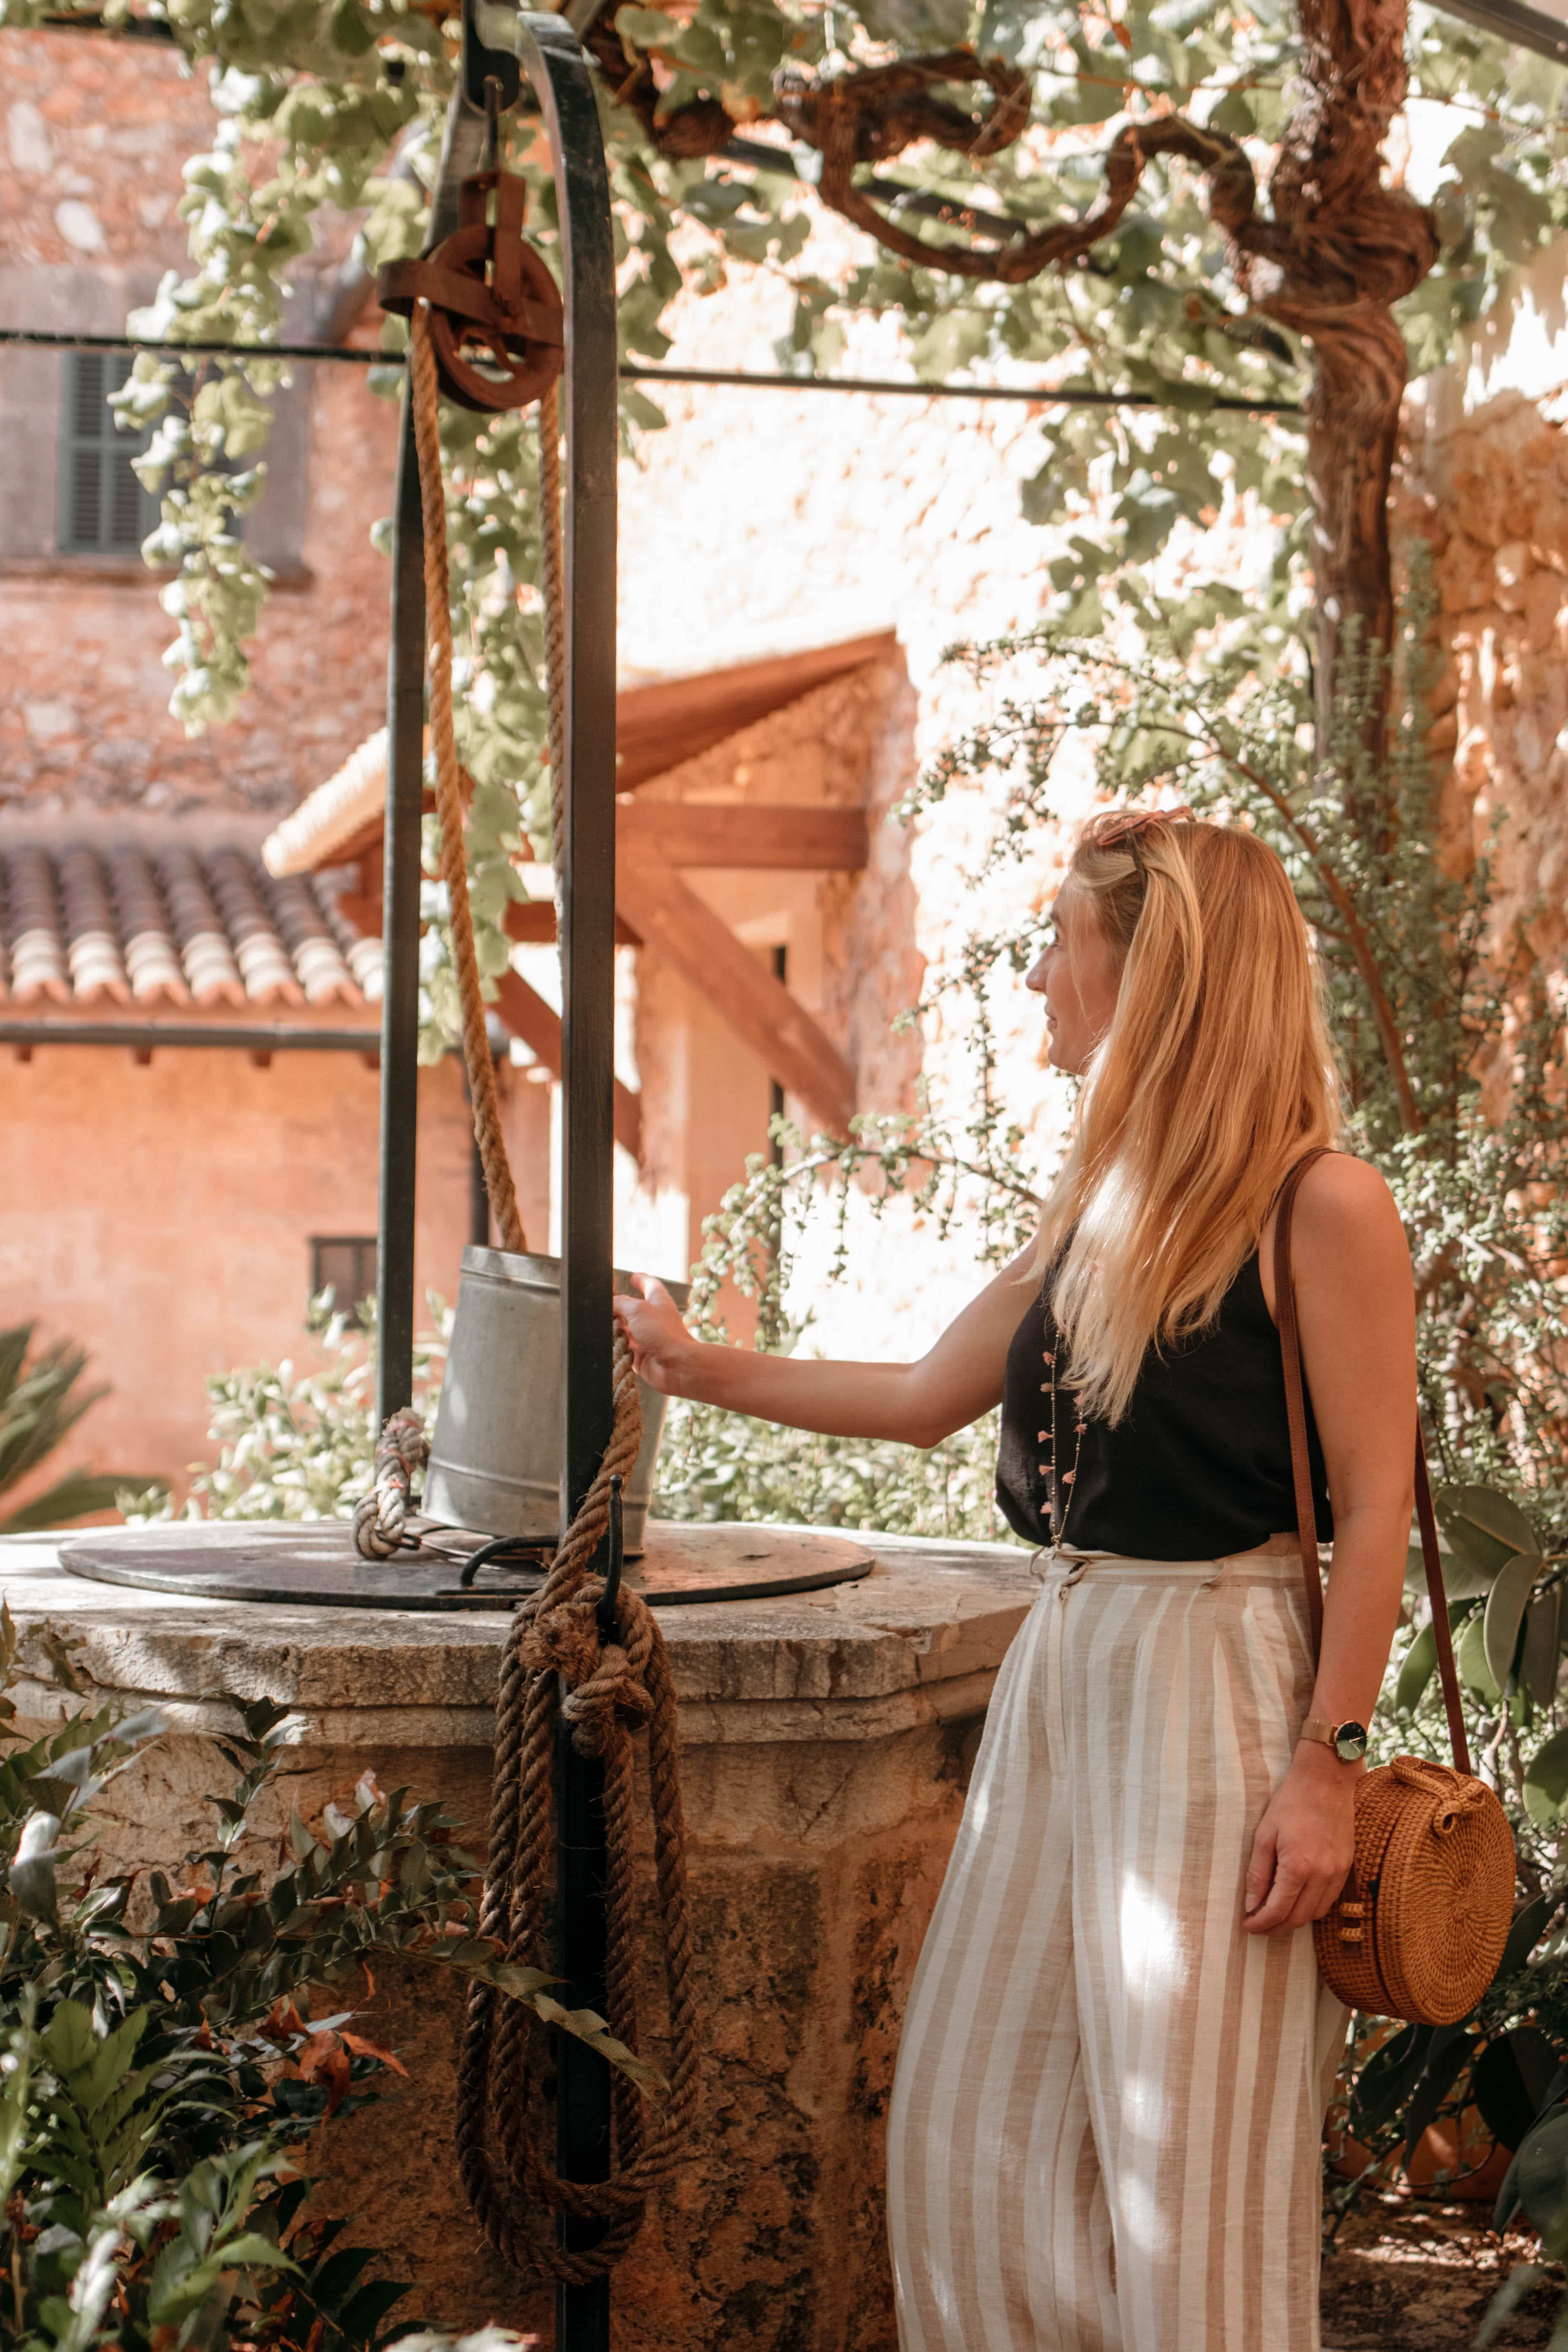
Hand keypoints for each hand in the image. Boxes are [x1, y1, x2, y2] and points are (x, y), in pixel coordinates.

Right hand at [613, 1275, 693, 1395]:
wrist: (677, 1365)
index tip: (634, 1276)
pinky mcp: (642, 1357)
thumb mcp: (638, 1309)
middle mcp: (654, 1320)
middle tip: (606, 1306)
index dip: (642, 1279)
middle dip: (620, 1308)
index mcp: (659, 1302)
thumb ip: (620, 1303)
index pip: (650, 1286)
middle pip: (635, 1310)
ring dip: (616, 1330)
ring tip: (602, 1327)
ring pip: (628, 1331)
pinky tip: (606, 1346)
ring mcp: (649, 1339)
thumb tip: (609, 1304)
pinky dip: (616, 1349)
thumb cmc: (662, 1333)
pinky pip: (625, 1351)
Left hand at [1242, 1743, 1358, 1936]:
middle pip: (1299, 1918)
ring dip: (1295, 1921)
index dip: (1261, 1923)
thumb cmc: (1291, 1803)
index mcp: (1298, 1867)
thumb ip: (1258, 1873)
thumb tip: (1251, 1904)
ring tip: (1276, 1917)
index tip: (1247, 1926)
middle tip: (1259, 1927)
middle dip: (1276, 1928)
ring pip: (1316, 1914)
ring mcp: (1338, 1873)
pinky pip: (1330, 1900)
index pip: (1278, 1910)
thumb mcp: (1264, 1835)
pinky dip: (1312, 1908)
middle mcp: (1322, 1876)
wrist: (1326, 1781)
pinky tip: (1298, 1902)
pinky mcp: (1347, 1867)